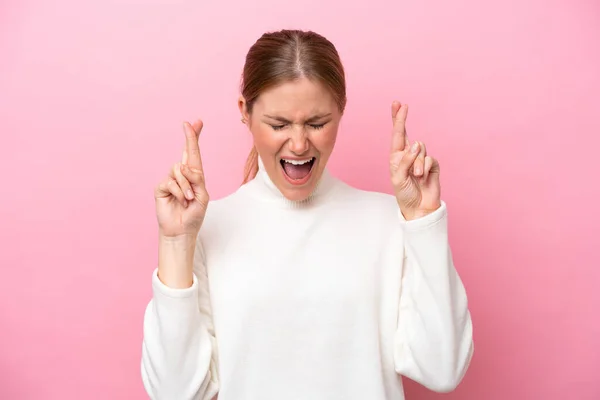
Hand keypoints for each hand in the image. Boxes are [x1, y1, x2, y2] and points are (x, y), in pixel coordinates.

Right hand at [154, 120, 208, 237]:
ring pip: (179, 170)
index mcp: (195, 176)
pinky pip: (171, 181)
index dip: (194, 138)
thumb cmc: (194, 214)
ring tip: (188, 199)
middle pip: (186, 152)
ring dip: (186, 185)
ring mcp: (171, 180)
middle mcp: (183, 175)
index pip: (195, 154)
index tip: (196, 122)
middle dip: (190, 137)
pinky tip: (181, 200)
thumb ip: (197, 179)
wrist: (182, 230)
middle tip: (188, 123)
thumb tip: (183, 166)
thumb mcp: (202, 196)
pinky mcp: (162, 187)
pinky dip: (179, 191)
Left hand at [389, 102, 440, 219]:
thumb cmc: (405, 194)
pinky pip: (429, 158)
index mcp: (396, 157)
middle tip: (402, 106)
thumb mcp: (398, 178)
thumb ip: (405, 161)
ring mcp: (420, 159)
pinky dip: (425, 167)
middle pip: (407, 133)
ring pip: (420, 148)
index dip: (397, 120)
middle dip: (402, 119)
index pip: (396, 136)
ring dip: (416, 163)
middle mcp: (408, 155)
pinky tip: (423, 177)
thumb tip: (416, 145)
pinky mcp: (432, 164)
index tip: (397, 105)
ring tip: (416, 176)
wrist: (419, 207)